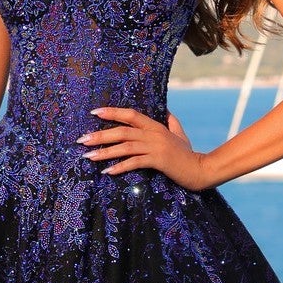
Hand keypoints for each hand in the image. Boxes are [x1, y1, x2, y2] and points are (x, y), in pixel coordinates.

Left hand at [76, 108, 213, 190]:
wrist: (201, 170)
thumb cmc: (188, 153)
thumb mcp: (179, 133)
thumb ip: (171, 121)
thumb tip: (165, 110)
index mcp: (156, 126)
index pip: (130, 115)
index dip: (112, 112)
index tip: (94, 113)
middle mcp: (154, 134)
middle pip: (122, 131)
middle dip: (100, 135)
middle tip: (82, 140)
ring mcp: (156, 147)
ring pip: (125, 147)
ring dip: (104, 152)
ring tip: (88, 157)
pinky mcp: (158, 161)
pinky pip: (134, 163)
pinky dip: (120, 167)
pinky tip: (107, 172)